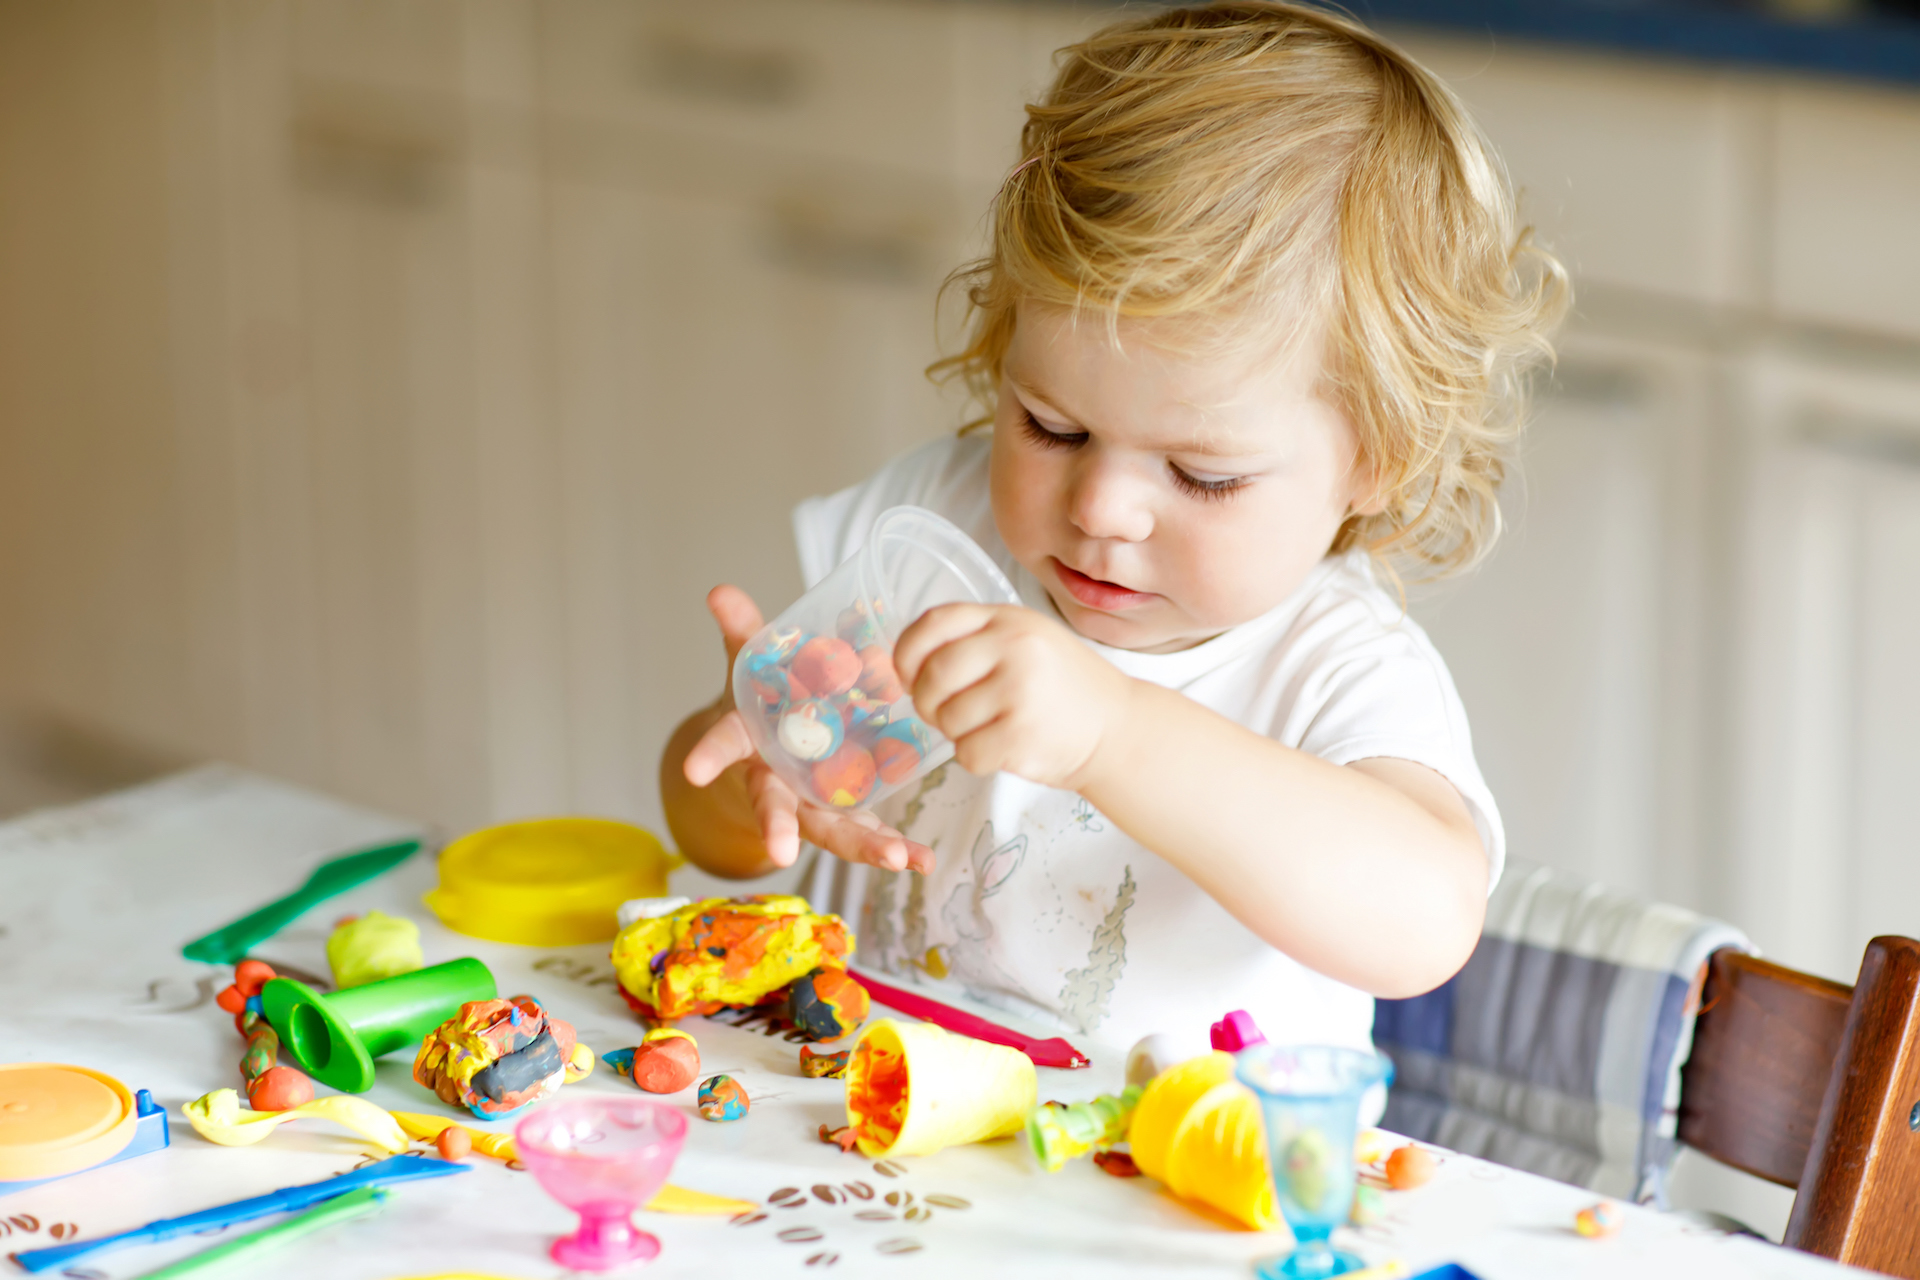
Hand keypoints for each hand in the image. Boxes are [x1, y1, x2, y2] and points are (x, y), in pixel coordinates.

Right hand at [682, 585, 935, 873]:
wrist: (770, 756)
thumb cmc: (761, 709)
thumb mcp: (750, 669)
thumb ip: (742, 633)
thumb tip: (721, 591)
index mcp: (748, 744)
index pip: (724, 744)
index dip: (709, 755)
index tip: (692, 770)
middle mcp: (776, 783)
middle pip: (776, 807)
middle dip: (779, 827)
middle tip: (782, 850)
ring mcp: (811, 805)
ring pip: (832, 830)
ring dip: (864, 846)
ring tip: (898, 858)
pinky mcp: (845, 814)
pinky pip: (869, 833)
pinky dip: (896, 848)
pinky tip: (924, 862)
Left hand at [893, 603, 1133, 790]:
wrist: (1119, 727)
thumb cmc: (1063, 687)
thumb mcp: (1027, 639)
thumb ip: (976, 640)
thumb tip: (909, 664)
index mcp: (1008, 619)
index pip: (934, 622)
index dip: (907, 652)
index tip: (908, 675)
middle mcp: (1013, 647)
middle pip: (933, 675)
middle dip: (926, 702)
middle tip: (943, 713)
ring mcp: (1018, 690)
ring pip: (947, 719)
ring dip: (957, 733)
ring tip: (989, 728)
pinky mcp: (1021, 734)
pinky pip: (966, 753)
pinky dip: (976, 758)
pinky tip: (1001, 748)